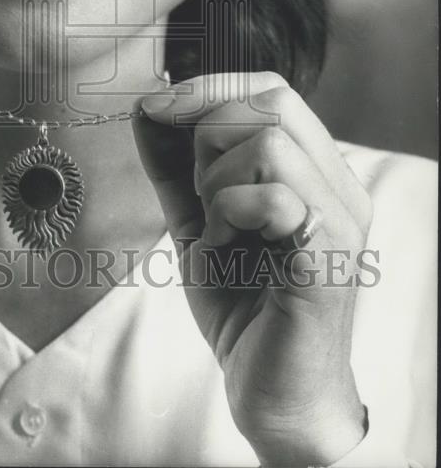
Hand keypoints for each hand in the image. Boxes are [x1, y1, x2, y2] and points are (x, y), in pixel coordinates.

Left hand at [135, 72, 371, 465]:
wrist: (275, 395)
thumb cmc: (244, 305)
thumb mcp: (198, 219)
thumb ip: (174, 166)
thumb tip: (145, 107)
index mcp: (316, 171)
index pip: (272, 90)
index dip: (209, 87)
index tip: (158, 106)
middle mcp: (339, 188)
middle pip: (270, 103)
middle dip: (208, 134)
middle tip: (200, 191)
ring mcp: (339, 222)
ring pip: (269, 143)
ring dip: (217, 180)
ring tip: (217, 226)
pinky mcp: (326, 260)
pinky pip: (274, 198)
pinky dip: (229, 213)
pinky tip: (224, 247)